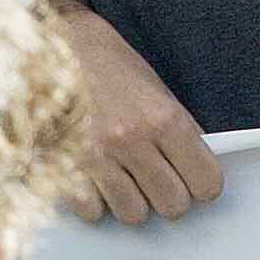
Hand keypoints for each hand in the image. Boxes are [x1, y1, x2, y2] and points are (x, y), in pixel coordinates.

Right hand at [60, 5, 222, 224]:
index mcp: (163, 117)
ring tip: (121, 174)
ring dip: (131, 200)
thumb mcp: (154, 88)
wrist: (53, 44)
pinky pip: (94, 212)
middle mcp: (132, 140)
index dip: (201, 183)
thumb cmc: (107, 64)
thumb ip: (177, 131)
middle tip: (156, 178)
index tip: (193, 178)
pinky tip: (93, 175)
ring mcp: (96, 157)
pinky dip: (95, 200)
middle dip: (167, 195)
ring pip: (134, 215)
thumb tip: (196, 170)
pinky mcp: (63, 168)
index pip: (206, 183)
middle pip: (173, 206)